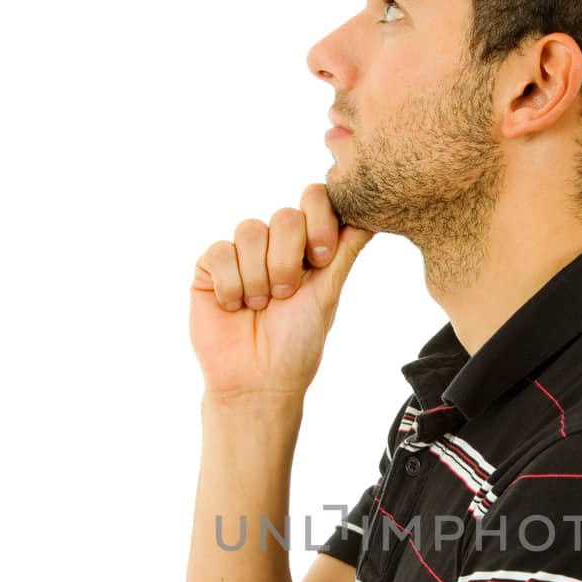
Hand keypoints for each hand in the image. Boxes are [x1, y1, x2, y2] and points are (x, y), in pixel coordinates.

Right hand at [189, 184, 374, 400]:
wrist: (257, 381)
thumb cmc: (297, 344)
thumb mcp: (329, 293)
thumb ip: (346, 250)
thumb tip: (371, 215)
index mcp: (307, 247)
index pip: (315, 199)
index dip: (319, 221)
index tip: (321, 258)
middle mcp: (274, 245)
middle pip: (284, 216)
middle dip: (288, 261)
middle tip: (286, 295)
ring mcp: (241, 254)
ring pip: (250, 230)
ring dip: (259, 277)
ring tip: (259, 307)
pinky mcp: (210, 267)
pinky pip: (220, 252)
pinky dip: (232, 285)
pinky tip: (234, 307)